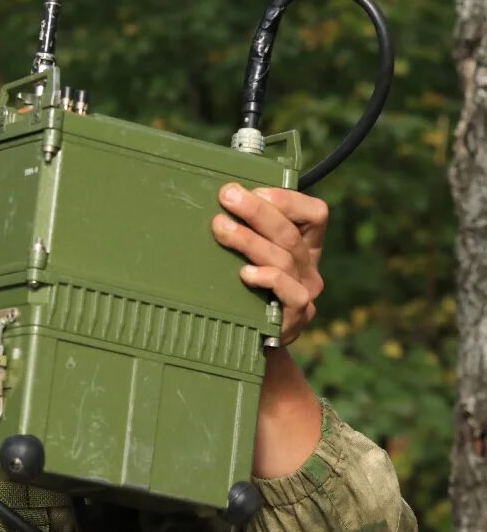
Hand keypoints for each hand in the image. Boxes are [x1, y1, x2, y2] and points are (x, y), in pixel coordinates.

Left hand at [211, 182, 328, 344]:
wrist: (249, 341)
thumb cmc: (244, 290)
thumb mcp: (249, 255)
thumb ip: (246, 230)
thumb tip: (217, 199)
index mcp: (304, 246)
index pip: (314, 214)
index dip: (288, 199)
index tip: (254, 189)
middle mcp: (308, 267)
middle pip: (289, 232)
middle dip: (256, 210)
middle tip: (227, 196)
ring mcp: (304, 292)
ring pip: (282, 258)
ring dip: (249, 239)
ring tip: (220, 228)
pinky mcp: (294, 316)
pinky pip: (289, 292)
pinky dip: (268, 278)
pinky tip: (246, 273)